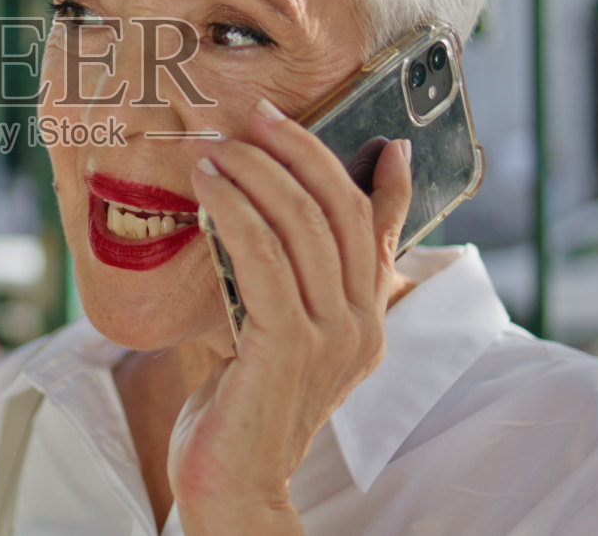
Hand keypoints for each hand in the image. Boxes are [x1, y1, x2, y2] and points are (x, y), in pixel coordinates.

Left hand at [169, 98, 412, 533]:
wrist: (230, 482)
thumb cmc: (241, 406)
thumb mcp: (271, 332)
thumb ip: (284, 281)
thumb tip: (276, 219)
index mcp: (366, 321)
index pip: (381, 232)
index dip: (388, 182)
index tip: (383, 137)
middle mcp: (359, 326)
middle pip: (341, 211)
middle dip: (300, 151)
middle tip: (258, 115)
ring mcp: (328, 337)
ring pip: (301, 224)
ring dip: (255, 173)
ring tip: (217, 148)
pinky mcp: (286, 345)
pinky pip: (264, 256)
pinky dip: (235, 209)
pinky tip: (209, 188)